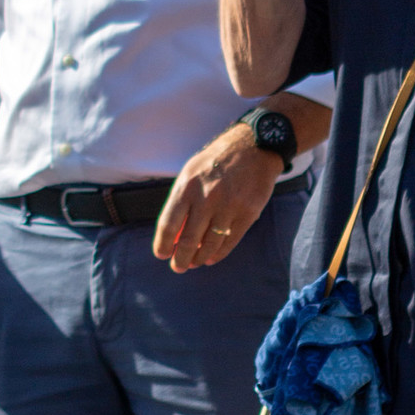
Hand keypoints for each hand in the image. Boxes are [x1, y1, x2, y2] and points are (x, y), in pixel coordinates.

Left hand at [152, 124, 281, 273]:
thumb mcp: (190, 173)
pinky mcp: (247, 213)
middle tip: (178, 267)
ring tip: (194, 263)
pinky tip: (211, 258)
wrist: (252, 148)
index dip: (163, 244)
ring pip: (209, 244)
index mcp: (187, 187)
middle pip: (188, 240)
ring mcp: (228, 206)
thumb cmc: (215, 162)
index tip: (162, 255)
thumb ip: (180, 202)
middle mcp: (206, 198)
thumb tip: (172, 235)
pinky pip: (230, 241)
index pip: (168, 225)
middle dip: (180, 258)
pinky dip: (219, 254)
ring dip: (199, 258)